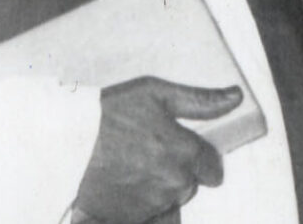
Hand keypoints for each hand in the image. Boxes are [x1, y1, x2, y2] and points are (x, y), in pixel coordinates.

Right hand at [75, 76, 241, 223]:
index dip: (199, 155)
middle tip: (145, 149)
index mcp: (185, 152)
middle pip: (190, 184)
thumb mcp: (154, 93)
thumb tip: (235, 98)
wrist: (67, 142)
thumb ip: (200, 101)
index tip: (179, 145)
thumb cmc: (108, 113)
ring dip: (158, 189)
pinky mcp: (132, 220)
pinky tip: (124, 187)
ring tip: (131, 168)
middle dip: (175, 170)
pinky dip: (142, 207)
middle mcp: (175, 183)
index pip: (213, 166)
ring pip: (169, 201)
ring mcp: (153, 205)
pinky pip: (150, 218)